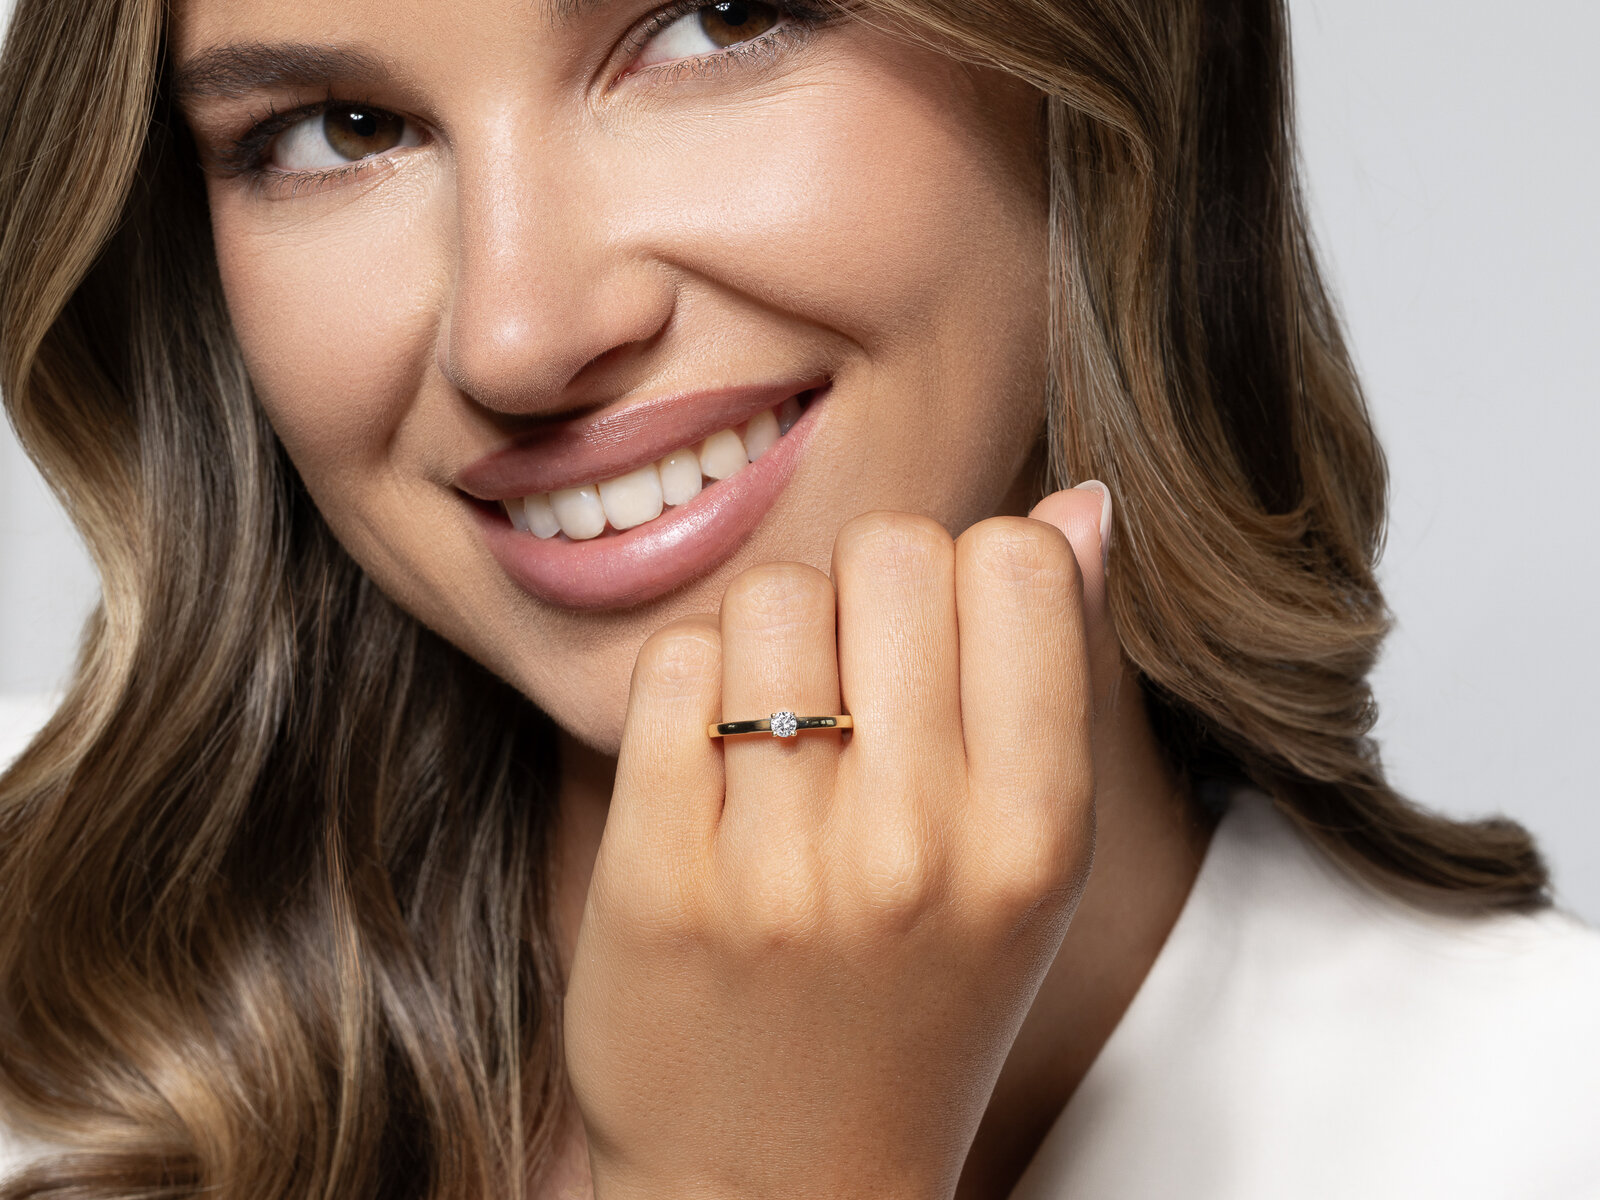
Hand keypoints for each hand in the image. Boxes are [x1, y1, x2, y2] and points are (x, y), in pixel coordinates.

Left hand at [563, 486, 1114, 1199]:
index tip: (940, 645)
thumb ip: (1054, 677)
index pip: (1015, 560)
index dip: (970, 574)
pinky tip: (709, 769)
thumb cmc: (917, 999)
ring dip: (772, 639)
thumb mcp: (1027, 865)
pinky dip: (689, 691)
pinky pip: (672, 665)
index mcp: (1036, 836)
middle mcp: (918, 849)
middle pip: (890, 549)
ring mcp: (782, 868)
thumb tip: (1079, 503)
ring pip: (772, 596)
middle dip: (867, 594)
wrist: (777, 1185)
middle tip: (854, 685)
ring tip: (780, 733)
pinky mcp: (658, 877)